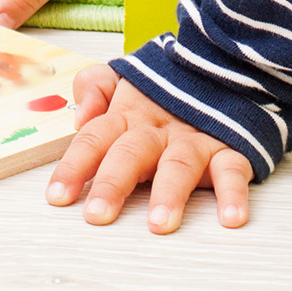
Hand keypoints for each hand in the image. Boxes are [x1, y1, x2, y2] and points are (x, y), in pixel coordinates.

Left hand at [46, 63, 252, 232]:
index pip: (94, 138)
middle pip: (131, 153)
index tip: (58, 197)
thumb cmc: (165, 89)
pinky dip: (233, 194)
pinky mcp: (230, 149)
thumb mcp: (126, 78)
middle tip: (98, 215)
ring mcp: (195, 138)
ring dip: (170, 193)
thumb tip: (80, 114)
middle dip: (113, 183)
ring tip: (159, 224)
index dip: (74, 166)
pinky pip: (233, 171)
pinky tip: (231, 218)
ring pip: (179, 164)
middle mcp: (159, 129)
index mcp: (128, 114)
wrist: (225, 66)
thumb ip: (95, 87)